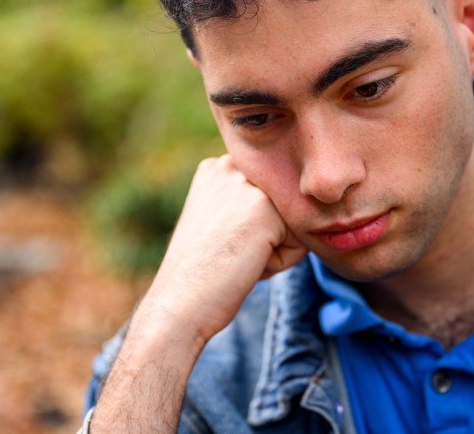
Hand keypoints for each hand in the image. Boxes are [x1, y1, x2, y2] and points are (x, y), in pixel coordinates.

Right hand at [91, 155, 306, 431]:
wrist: (177, 308)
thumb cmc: (198, 279)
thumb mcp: (216, 225)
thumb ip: (242, 204)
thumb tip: (285, 195)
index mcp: (215, 168)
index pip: (269, 195)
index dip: (258, 232)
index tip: (226, 253)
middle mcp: (228, 166)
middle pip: (283, 205)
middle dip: (271, 237)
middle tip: (233, 258)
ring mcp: (244, 186)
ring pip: (292, 221)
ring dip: (276, 248)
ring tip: (239, 261)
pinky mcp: (261, 210)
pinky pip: (296, 238)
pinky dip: (280, 260)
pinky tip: (247, 266)